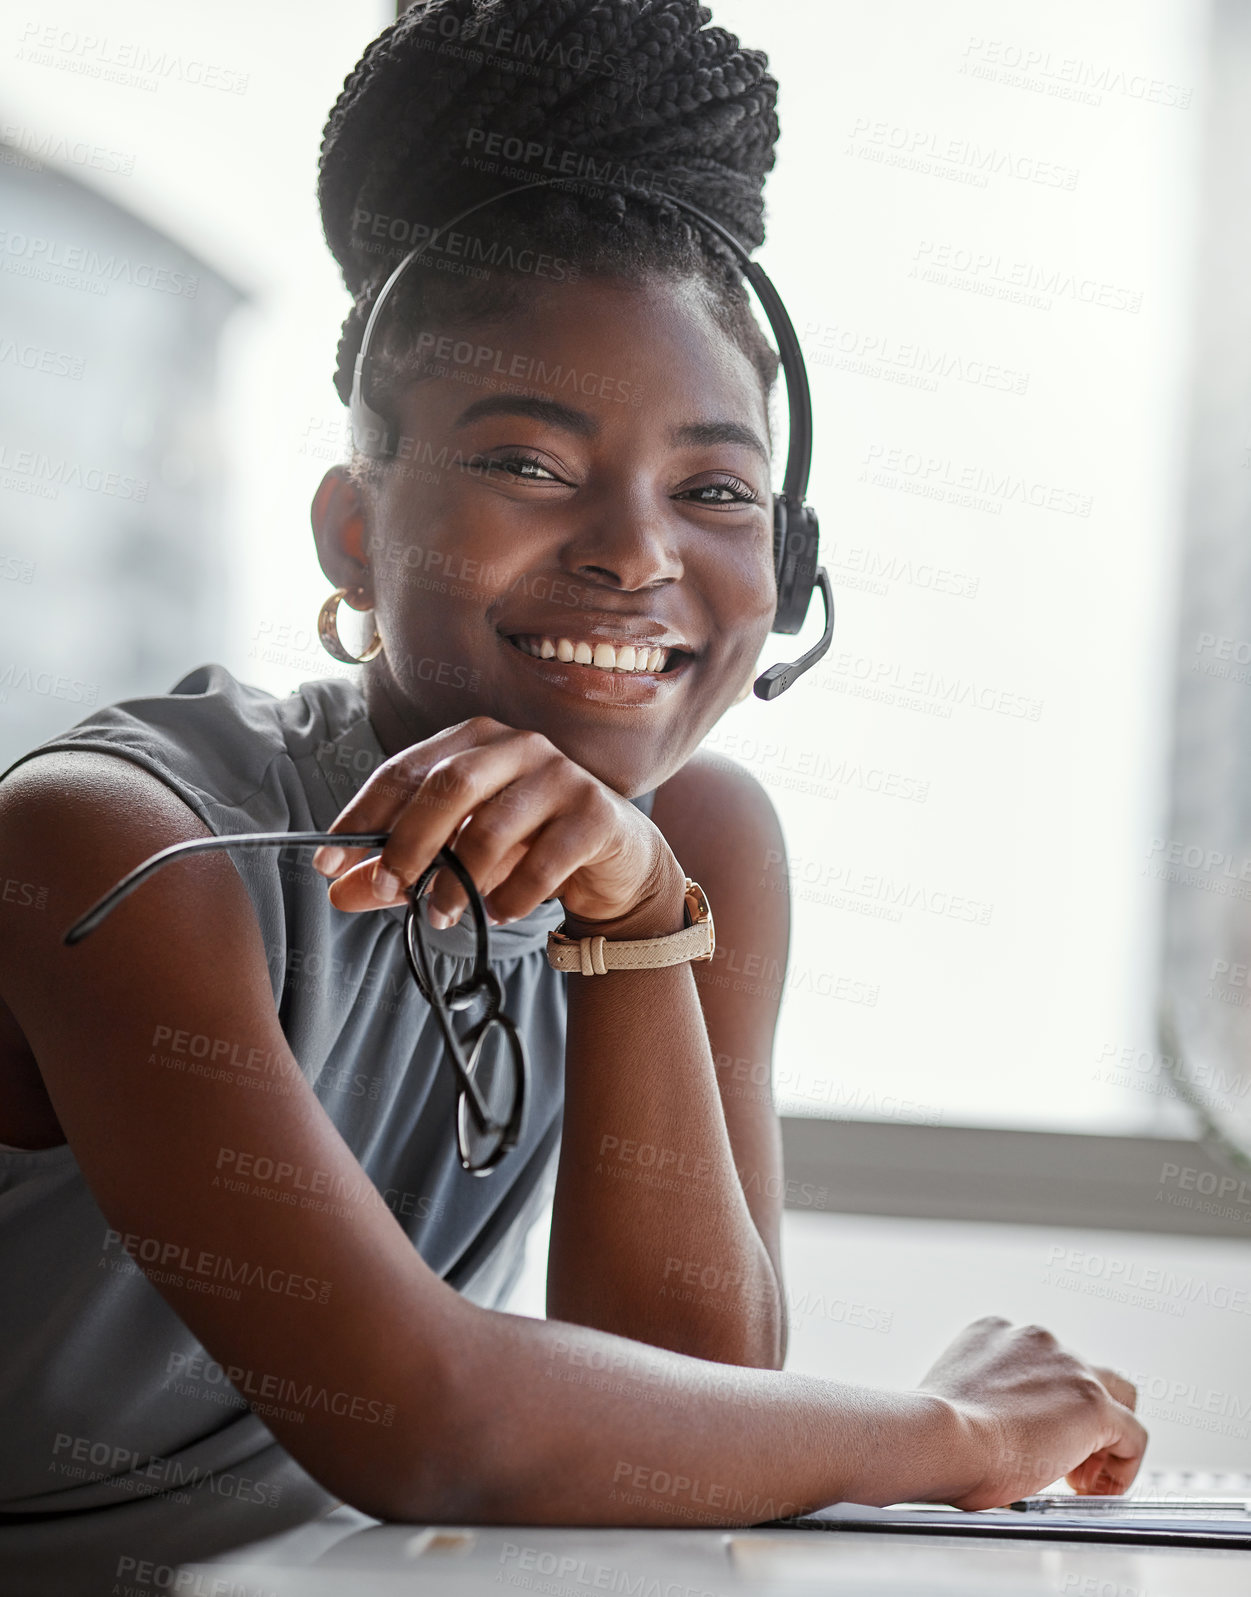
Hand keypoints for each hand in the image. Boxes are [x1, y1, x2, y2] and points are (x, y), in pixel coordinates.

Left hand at [310, 716, 683, 930]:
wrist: (614, 861)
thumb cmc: (525, 847)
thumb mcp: (455, 857)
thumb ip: (400, 869)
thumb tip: (339, 891)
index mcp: (473, 740)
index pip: (404, 770)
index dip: (362, 817)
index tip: (328, 864)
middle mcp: (517, 745)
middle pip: (449, 785)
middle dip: (409, 844)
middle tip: (388, 891)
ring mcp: (561, 775)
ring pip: (494, 826)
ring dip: (459, 881)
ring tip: (443, 916)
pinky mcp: (596, 813)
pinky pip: (544, 859)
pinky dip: (513, 896)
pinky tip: (500, 914)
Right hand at [916, 1316, 1146, 1508]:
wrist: (941, 1437)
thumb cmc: (935, 1433)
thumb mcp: (955, 1398)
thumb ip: (980, 1399)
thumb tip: (985, 1432)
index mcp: (995, 1333)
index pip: (1043, 1362)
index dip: (1047, 1406)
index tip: (1035, 1437)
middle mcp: (1035, 1340)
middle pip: (1085, 1371)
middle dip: (1081, 1416)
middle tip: (1065, 1459)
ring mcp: (1068, 1367)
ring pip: (1117, 1397)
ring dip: (1105, 1437)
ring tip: (1085, 1477)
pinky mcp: (1093, 1404)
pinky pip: (1133, 1435)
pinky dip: (1124, 1465)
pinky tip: (1101, 1489)